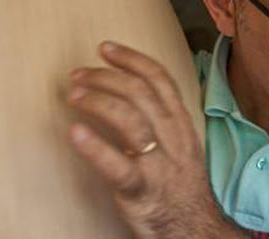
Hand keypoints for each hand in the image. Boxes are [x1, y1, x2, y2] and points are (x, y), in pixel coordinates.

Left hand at [67, 41, 242, 238]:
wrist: (194, 227)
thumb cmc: (179, 182)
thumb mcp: (179, 142)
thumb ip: (160, 116)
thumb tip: (127, 90)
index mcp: (181, 122)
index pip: (159, 78)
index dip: (131, 58)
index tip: (105, 48)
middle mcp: (173, 137)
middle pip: (139, 92)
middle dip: (105, 76)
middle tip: (78, 75)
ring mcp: (158, 163)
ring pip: (129, 119)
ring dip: (97, 100)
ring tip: (74, 95)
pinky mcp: (142, 189)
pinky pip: (118, 165)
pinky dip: (94, 146)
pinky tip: (75, 132)